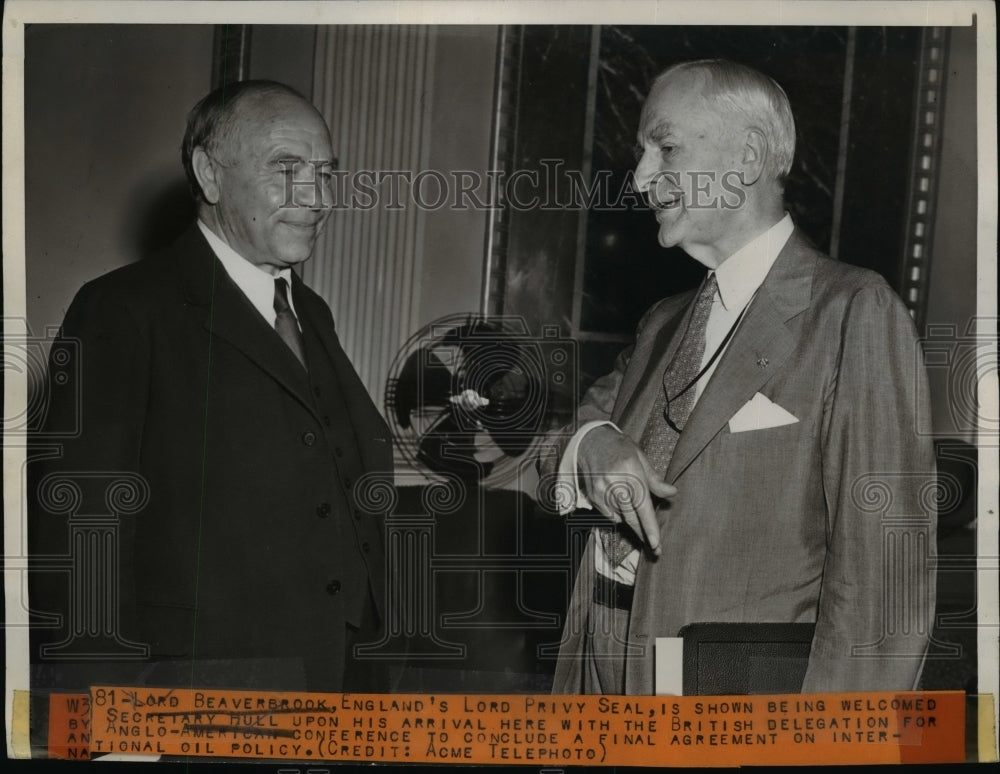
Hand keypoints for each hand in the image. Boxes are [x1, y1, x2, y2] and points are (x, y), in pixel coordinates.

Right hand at [577, 425, 676, 555]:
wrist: (591, 441)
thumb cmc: (620, 448)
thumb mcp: (640, 457)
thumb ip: (654, 479)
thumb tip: (671, 493)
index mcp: (630, 470)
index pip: (642, 504)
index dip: (649, 526)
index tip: (655, 542)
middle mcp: (614, 482)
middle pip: (631, 517)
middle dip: (644, 534)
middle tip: (656, 548)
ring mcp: (601, 490)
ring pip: (621, 518)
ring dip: (633, 523)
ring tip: (640, 521)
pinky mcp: (593, 497)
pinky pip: (610, 515)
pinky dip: (619, 515)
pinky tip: (622, 506)